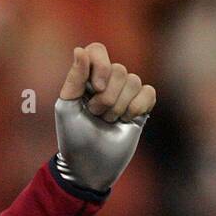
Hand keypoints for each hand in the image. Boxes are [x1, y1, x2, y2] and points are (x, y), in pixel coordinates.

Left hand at [53, 43, 155, 192]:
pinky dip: (137, 107)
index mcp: (86, 78)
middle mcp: (107, 81)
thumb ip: (74, 78)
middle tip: (96, 116)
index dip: (100, 65)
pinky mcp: (141, 105)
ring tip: (107, 122)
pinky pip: (148, 92)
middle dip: (106, 98)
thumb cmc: (73, 137)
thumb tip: (80, 49)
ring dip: (118, 107)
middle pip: (118, 69)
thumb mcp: (67, 107)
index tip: (97, 87)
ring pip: (134, 81)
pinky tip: (126, 121)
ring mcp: (125, 93)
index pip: (97, 50)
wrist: (89, 166)